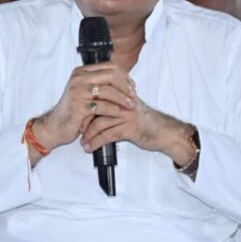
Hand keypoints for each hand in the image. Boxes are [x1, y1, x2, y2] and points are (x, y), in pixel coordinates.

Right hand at [34, 62, 136, 151]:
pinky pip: (102, 106)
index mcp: (82, 71)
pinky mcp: (78, 106)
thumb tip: (125, 79)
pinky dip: (114, 110)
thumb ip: (100, 84)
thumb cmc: (74, 110)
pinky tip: (121, 114)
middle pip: (111, 75)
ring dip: (122, 99)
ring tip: (131, 106)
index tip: (132, 86)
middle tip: (134, 96)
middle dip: (125, 86)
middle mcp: (79, 78)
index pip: (110, 66)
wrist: (56, 125)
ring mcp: (78, 91)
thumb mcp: (86, 92)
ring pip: (108, 90)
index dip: (124, 76)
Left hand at [81, 94, 195, 165]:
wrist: (163, 131)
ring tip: (83, 142)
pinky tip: (90, 147)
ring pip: (99, 123)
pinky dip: (95, 142)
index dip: (86, 108)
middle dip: (84, 121)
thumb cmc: (145, 121)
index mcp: (121, 94)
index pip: (98, 96)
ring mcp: (125, 115)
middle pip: (96, 109)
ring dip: (88, 134)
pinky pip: (106, 136)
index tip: (78, 117)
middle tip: (77, 130)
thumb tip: (95, 107)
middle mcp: (123, 102)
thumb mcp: (129, 108)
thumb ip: (114, 104)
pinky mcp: (128, 128)